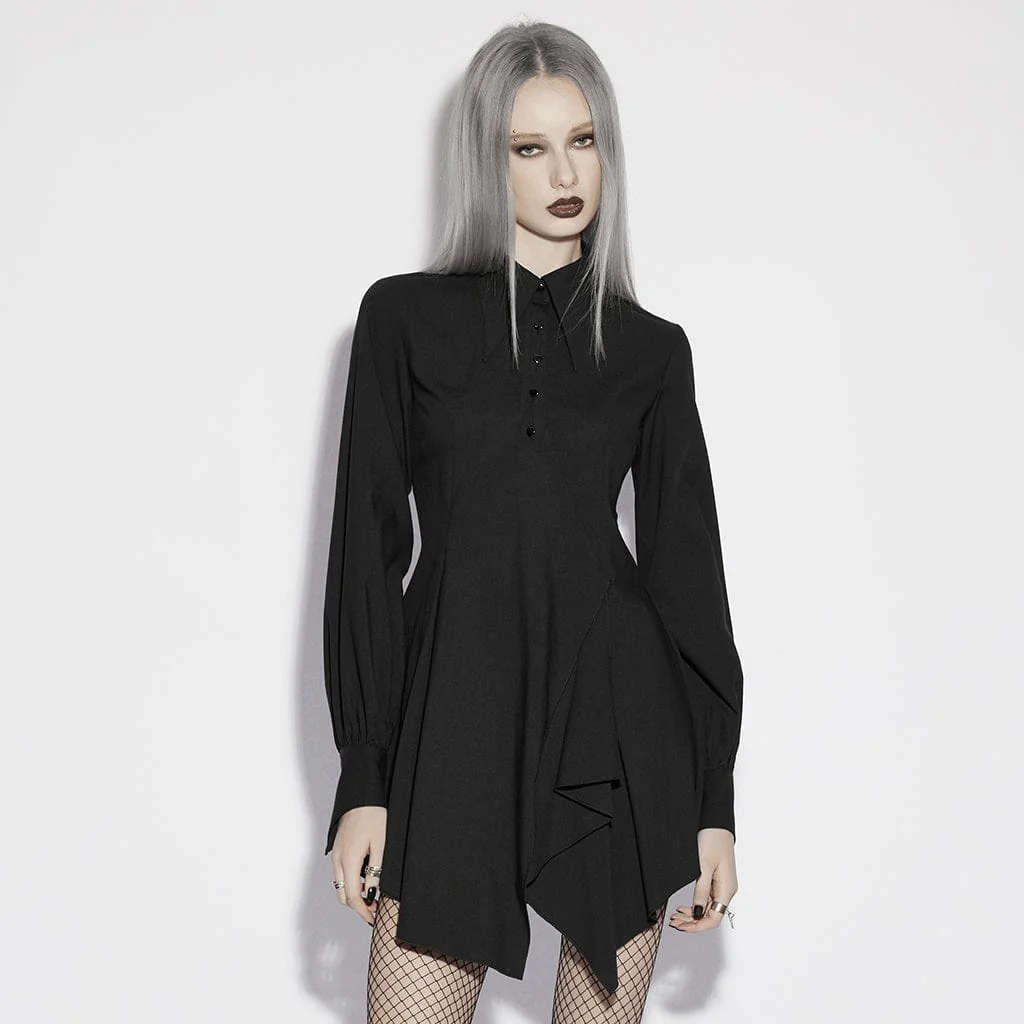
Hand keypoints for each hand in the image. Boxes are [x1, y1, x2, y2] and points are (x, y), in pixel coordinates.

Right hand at [331, 805, 386, 925]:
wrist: (361, 796)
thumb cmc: (373, 816)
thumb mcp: (381, 845)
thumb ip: (376, 871)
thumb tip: (372, 893)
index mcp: (348, 861)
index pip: (353, 897)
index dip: (364, 911)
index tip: (375, 919)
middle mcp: (338, 860)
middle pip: (343, 895)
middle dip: (358, 906)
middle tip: (376, 908)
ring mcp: (336, 854)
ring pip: (341, 885)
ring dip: (355, 894)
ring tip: (374, 893)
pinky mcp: (338, 849)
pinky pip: (342, 873)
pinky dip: (352, 881)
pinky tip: (367, 878)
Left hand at [669, 827, 737, 931]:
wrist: (716, 821)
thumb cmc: (712, 839)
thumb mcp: (703, 865)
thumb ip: (701, 890)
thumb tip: (697, 913)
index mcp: (726, 889)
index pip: (714, 919)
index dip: (697, 926)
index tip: (681, 926)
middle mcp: (726, 890)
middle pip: (710, 915)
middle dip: (692, 922)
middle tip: (673, 922)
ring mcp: (721, 885)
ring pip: (707, 908)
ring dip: (692, 914)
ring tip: (675, 916)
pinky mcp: (716, 879)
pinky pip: (706, 898)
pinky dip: (694, 904)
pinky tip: (684, 906)